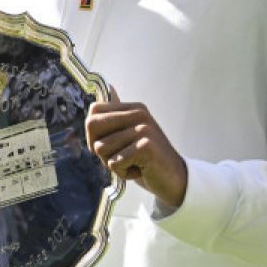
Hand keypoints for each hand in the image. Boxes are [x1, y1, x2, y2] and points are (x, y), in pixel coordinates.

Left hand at [85, 88, 187, 208]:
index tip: (112, 145)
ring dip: (113, 163)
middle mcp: (139, 114)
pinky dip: (123, 173)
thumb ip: (116, 116)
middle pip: (92, 125)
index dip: (94, 133)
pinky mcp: (146, 147)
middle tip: (121, 156)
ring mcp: (144, 129)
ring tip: (134, 163)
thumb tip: (110, 86)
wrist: (174, 179)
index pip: (94, 111)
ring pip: (101, 148)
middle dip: (99, 148)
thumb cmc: (145, 160)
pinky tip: (141, 170)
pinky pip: (114, 163)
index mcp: (134, 108)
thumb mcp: (129, 136)